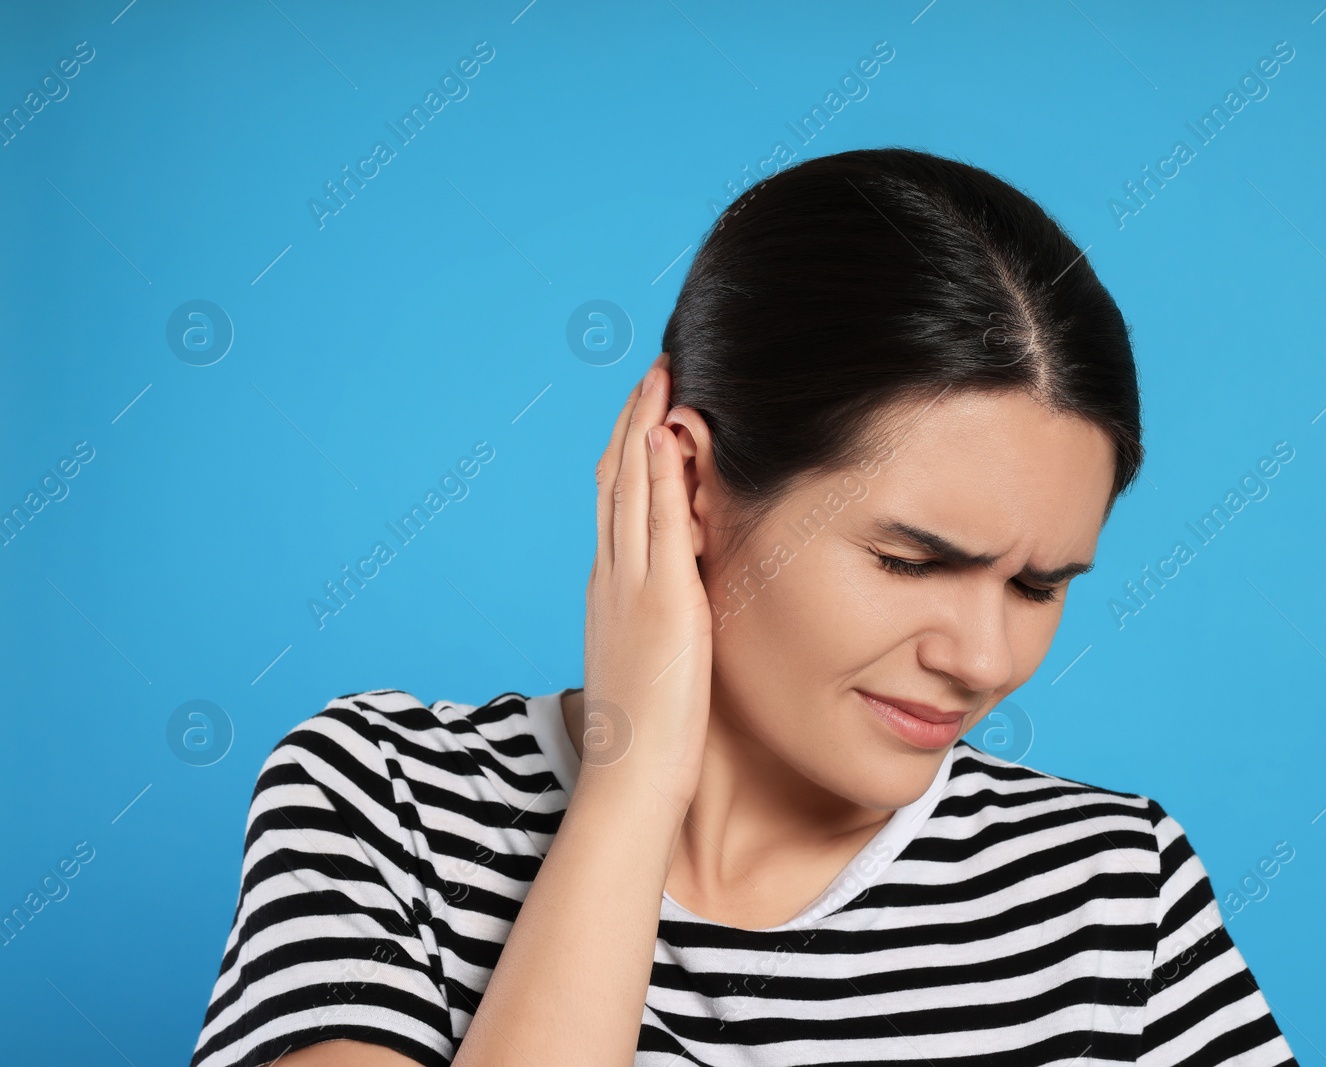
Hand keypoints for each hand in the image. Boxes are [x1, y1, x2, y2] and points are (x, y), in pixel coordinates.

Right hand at [578, 353, 712, 811]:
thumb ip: (659, 620)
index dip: (628, 451)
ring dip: (645, 426)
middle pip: (616, 480)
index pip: (616, 503)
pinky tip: (671, 432)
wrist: (630, 779)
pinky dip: (662, 472)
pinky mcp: (664, 600)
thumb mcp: (649, 660)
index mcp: (611, 589)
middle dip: (634, 420)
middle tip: (654, 370)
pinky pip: (661, 521)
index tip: (646, 410)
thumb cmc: (647, 736)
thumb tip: (679, 601)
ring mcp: (633, 585)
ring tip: (663, 377)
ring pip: (632, 487)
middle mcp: (613, 577)